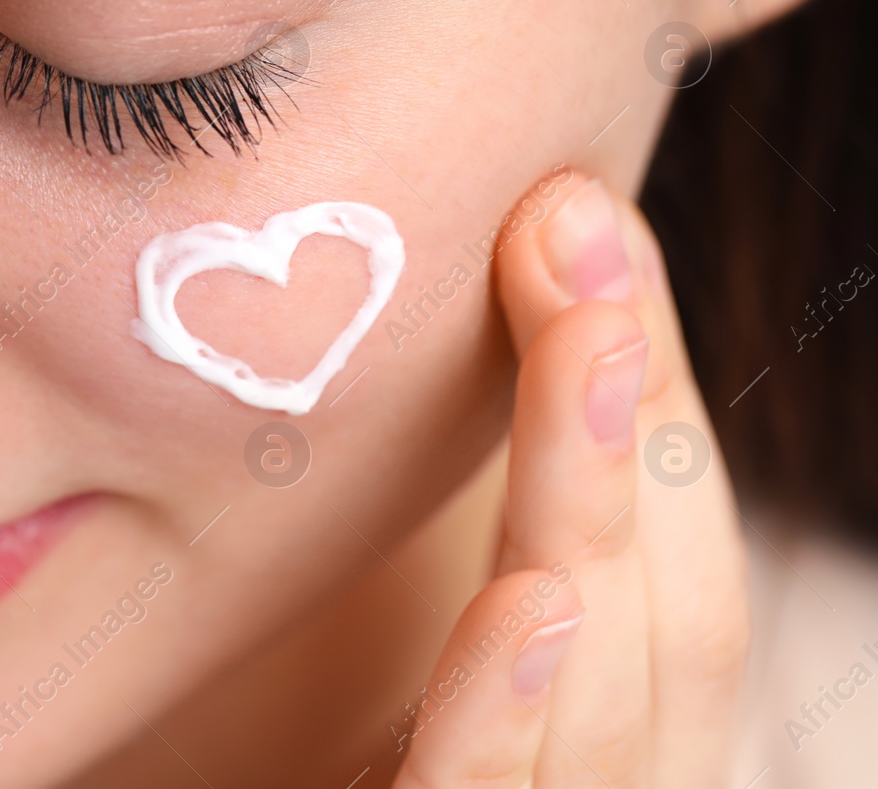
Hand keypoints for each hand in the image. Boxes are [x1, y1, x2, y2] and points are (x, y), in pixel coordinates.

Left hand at [392, 170, 749, 787]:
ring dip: (599, 515)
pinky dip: (514, 722)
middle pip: (661, 617)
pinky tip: (533, 605)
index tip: (582, 226)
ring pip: (615, 712)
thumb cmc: (299, 781)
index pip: (654, 568)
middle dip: (628, 412)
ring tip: (594, 350)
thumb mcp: (397, 677)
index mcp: (594, 737)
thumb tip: (507, 347)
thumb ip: (468, 574)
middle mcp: (598, 787)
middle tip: (582, 226)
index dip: (643, 396)